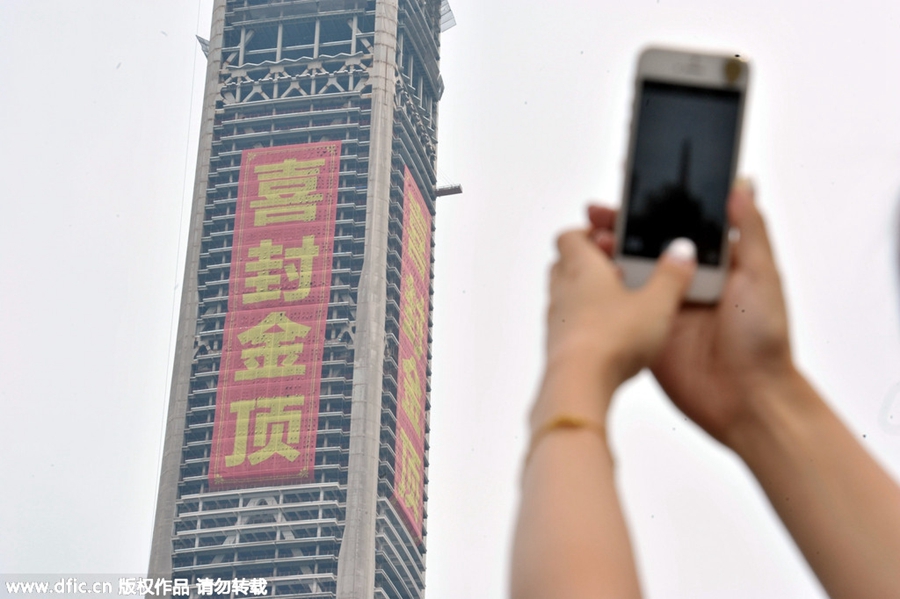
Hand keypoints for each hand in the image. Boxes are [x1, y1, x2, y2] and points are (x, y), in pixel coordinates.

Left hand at [542, 226, 696, 421]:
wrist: (579, 384)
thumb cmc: (612, 338)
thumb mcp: (657, 303)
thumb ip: (672, 275)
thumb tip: (681, 251)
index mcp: (580, 266)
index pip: (570, 236)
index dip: (589, 233)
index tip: (612, 237)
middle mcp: (562, 289)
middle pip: (566, 264)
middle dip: (591, 264)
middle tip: (621, 269)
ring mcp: (557, 320)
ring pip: (568, 296)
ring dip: (589, 296)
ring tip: (623, 304)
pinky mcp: (559, 347)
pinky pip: (571, 326)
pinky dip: (588, 324)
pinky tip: (614, 338)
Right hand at [588, 181, 794, 445]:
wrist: (748, 400)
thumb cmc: (764, 339)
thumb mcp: (762, 276)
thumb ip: (749, 230)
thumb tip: (740, 184)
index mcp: (716, 262)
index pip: (681, 222)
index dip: (657, 202)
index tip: (634, 182)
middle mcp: (686, 280)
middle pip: (648, 242)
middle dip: (622, 224)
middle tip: (599, 212)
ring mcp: (663, 305)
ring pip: (629, 268)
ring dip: (607, 251)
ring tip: (589, 237)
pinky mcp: (646, 329)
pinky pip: (621, 303)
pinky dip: (603, 287)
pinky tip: (588, 273)